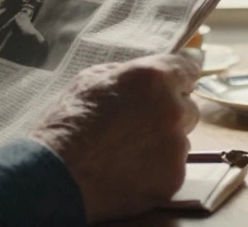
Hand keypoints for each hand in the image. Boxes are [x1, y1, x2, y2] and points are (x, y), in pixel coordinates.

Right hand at [30, 52, 200, 223]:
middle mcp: (172, 109)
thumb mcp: (91, 79)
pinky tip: (128, 170)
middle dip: (169, 112)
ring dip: (162, 142)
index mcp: (153, 78)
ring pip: (180, 140)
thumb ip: (126, 74)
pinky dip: (156, 168)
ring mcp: (176, 147)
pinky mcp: (173, 178)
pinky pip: (172, 168)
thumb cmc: (68, 122)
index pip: (189, 68)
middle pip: (188, 107)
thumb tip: (142, 78)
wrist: (58, 174)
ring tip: (127, 150)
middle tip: (138, 123)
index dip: (182, 76)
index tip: (179, 82)